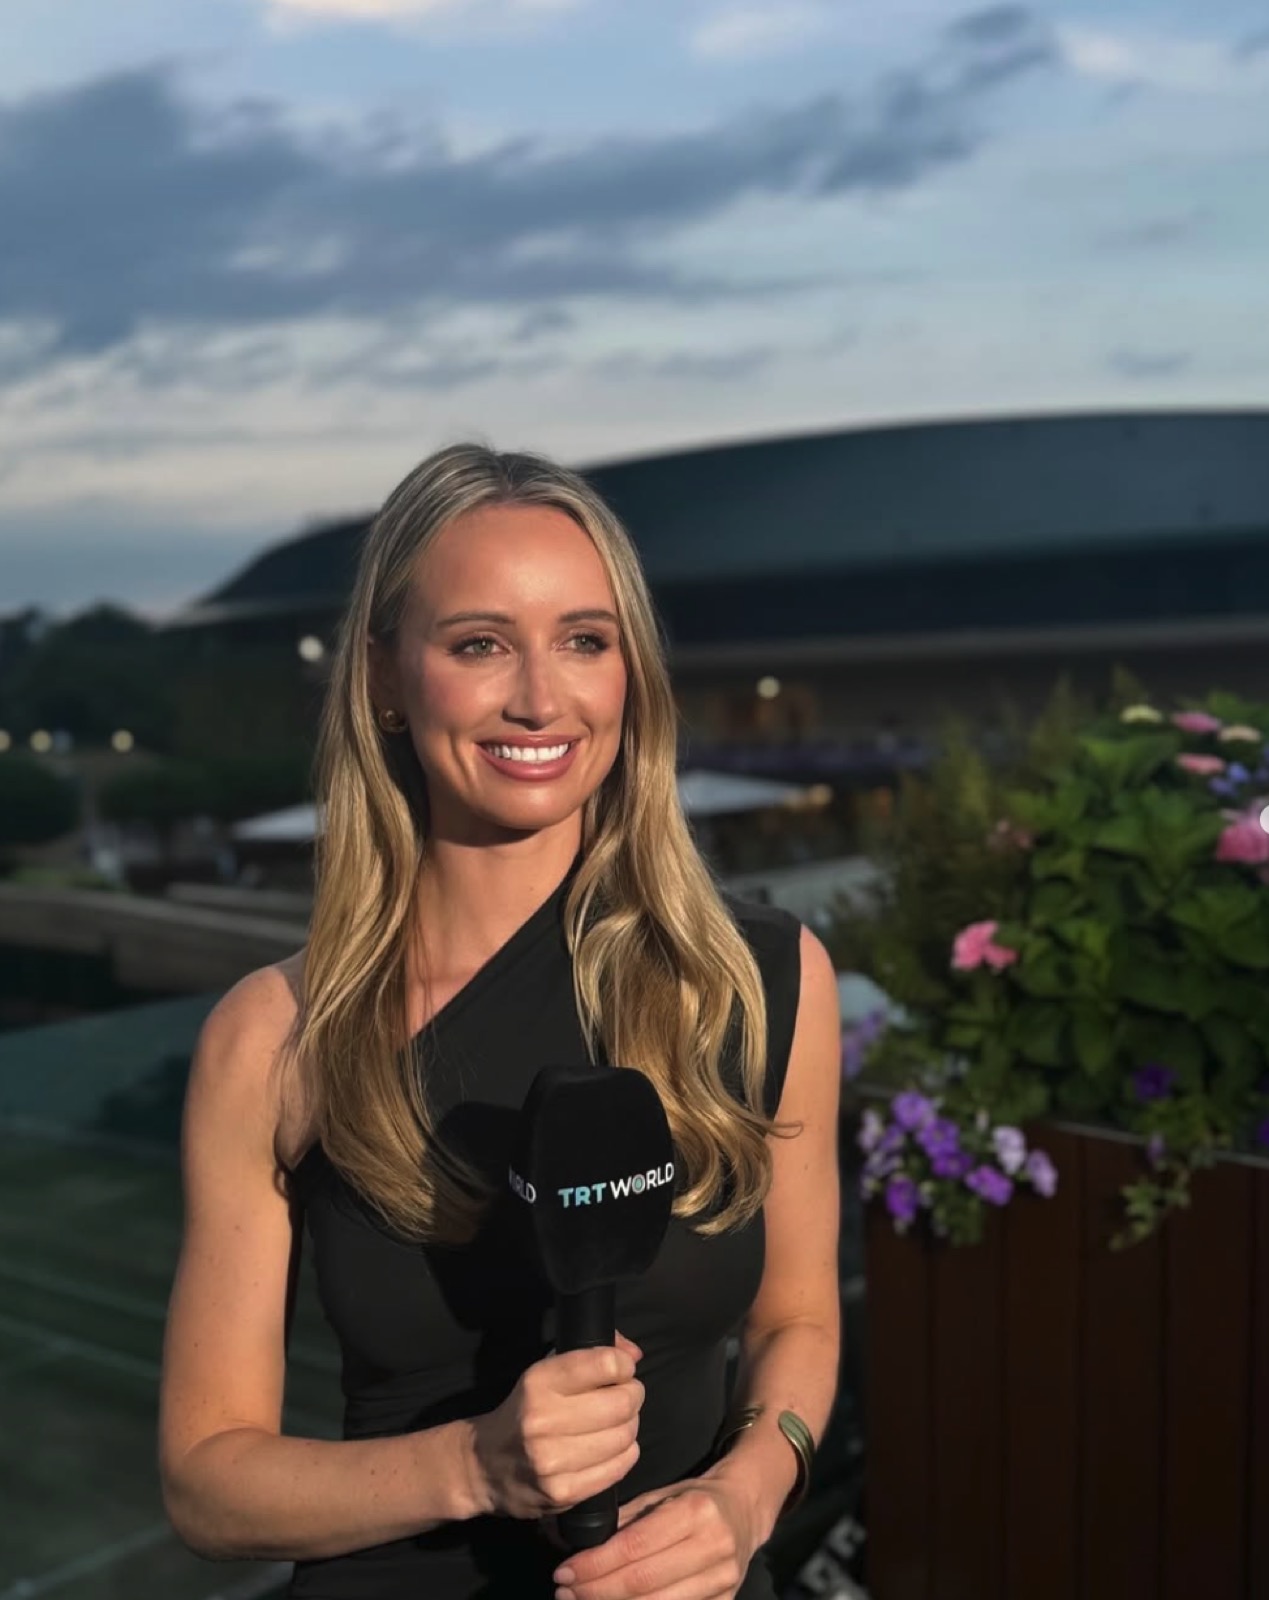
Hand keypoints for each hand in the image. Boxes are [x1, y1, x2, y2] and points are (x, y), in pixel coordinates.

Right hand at [468, 1332, 643, 1520]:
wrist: (484, 1466)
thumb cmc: (524, 1410)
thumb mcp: (544, 1371)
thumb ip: (592, 1355)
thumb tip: (634, 1355)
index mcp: (539, 1382)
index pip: (605, 1364)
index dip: (623, 1365)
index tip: (621, 1370)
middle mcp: (544, 1420)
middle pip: (621, 1403)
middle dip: (632, 1396)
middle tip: (625, 1397)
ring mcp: (553, 1461)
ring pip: (624, 1436)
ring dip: (629, 1426)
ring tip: (616, 1424)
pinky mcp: (564, 1492)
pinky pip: (619, 1468)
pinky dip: (624, 1455)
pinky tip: (611, 1449)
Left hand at [551, 1467, 759, 1599]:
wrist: (744, 1510)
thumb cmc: (695, 1499)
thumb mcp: (662, 1496)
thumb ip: (626, 1522)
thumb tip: (579, 1547)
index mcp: (695, 1511)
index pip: (634, 1547)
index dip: (595, 1564)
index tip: (564, 1572)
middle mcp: (713, 1547)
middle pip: (642, 1582)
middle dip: (596, 1591)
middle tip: (565, 1594)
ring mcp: (723, 1580)